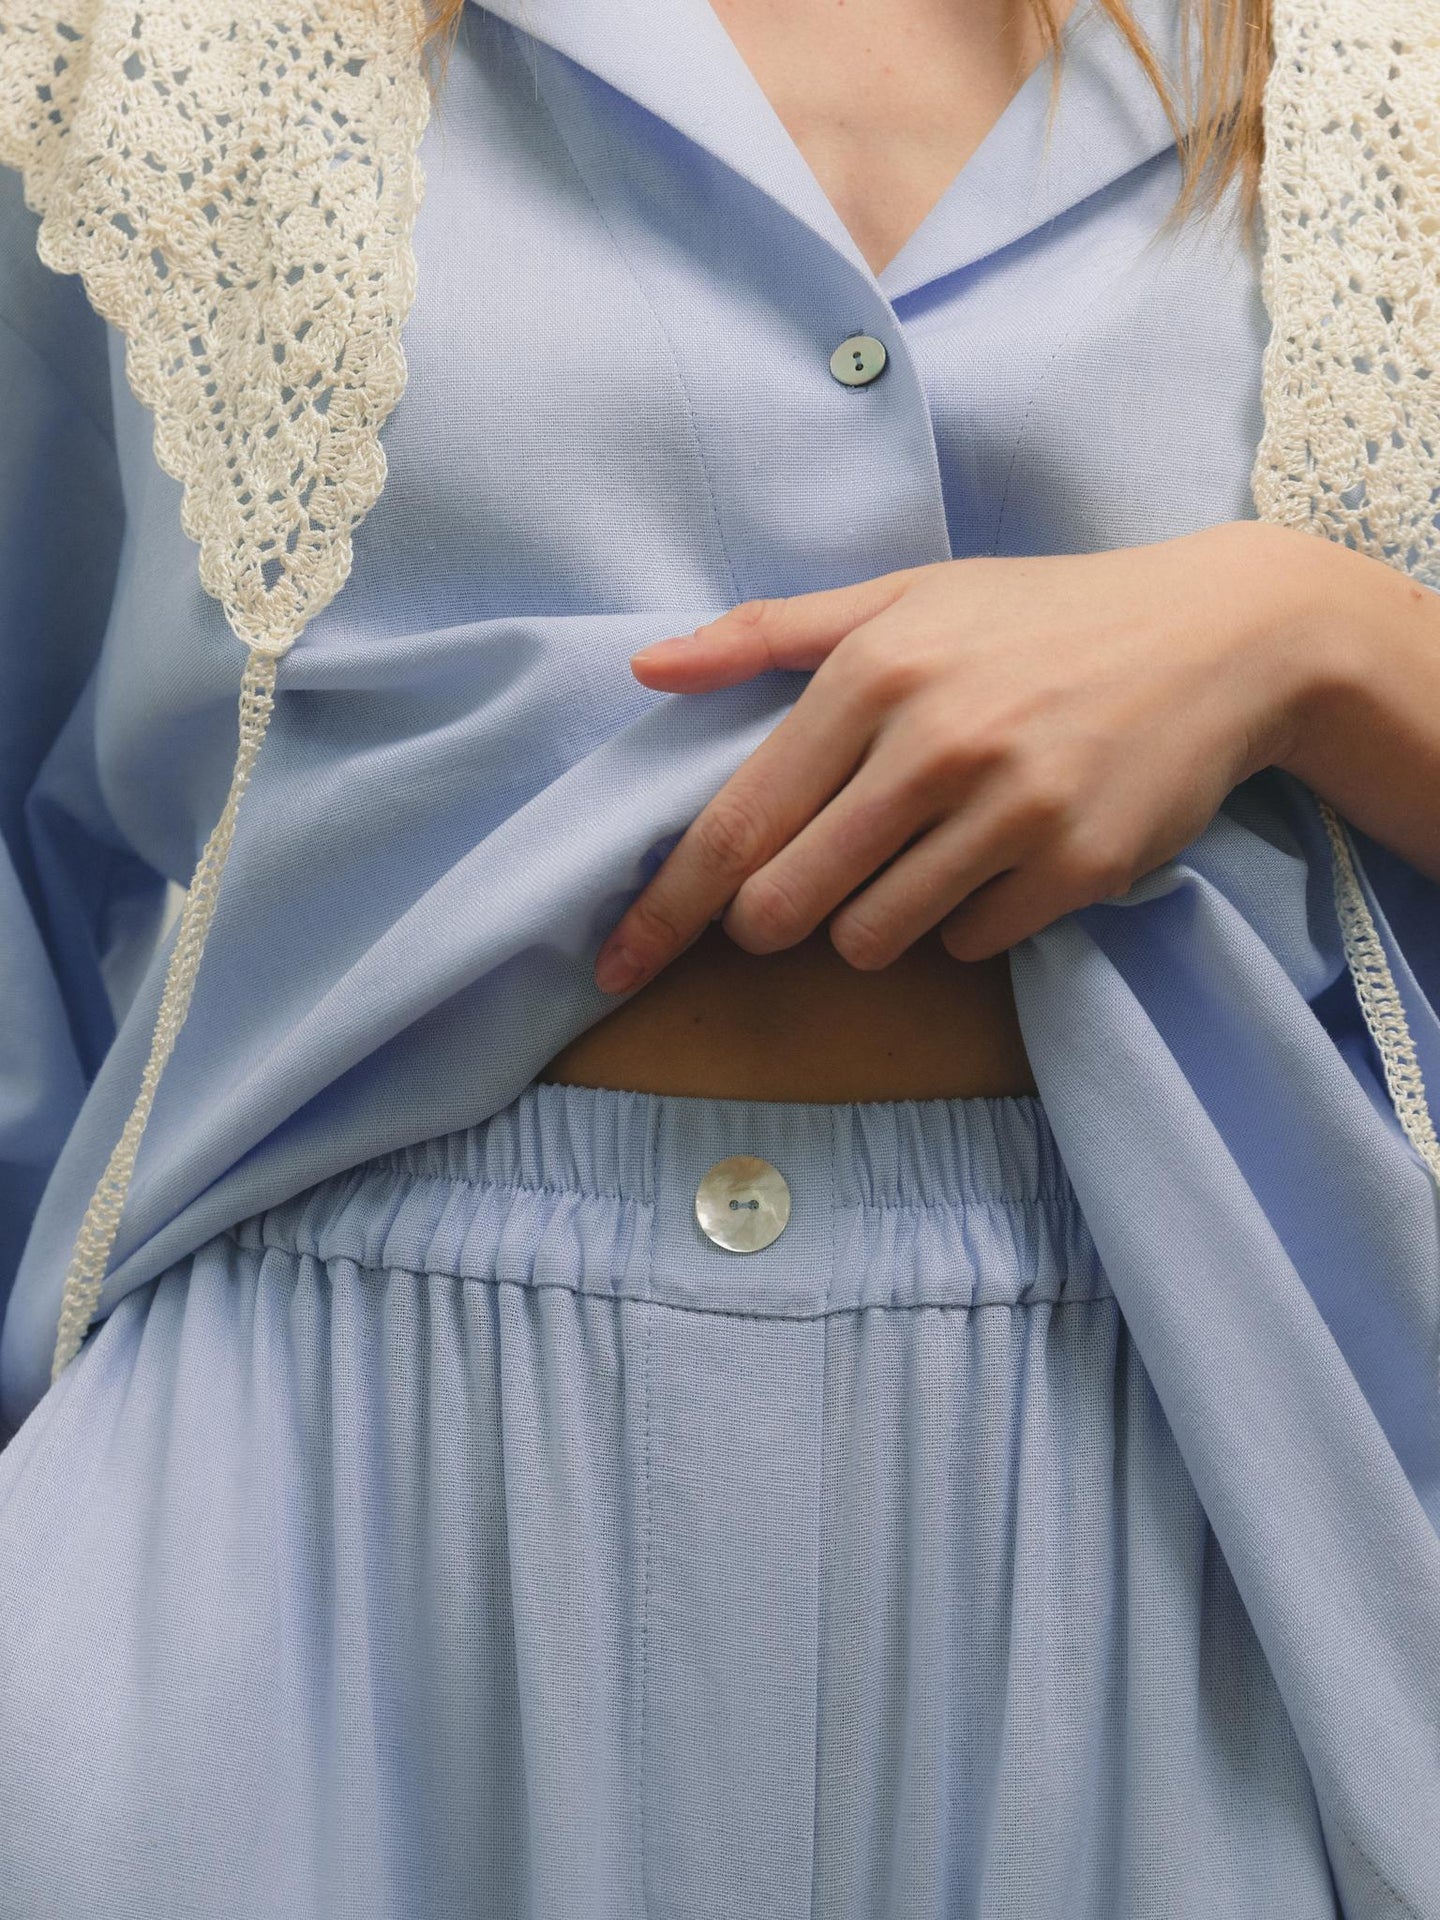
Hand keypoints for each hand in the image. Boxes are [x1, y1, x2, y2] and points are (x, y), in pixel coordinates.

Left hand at [593, 521, 1322, 993]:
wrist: (1220, 638)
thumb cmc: (1040, 616)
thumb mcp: (907, 596)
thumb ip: (771, 634)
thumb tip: (644, 669)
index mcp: (874, 674)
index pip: (736, 822)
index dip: (666, 906)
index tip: (618, 962)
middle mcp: (937, 744)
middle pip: (789, 903)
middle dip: (773, 919)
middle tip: (804, 890)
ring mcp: (1013, 811)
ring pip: (874, 938)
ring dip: (871, 922)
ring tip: (918, 856)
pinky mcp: (1079, 868)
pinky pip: (969, 944)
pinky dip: (964, 920)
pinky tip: (998, 858)